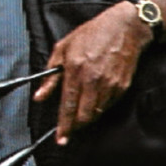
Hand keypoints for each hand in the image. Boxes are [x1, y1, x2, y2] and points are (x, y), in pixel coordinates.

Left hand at [43, 4, 149, 140]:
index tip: (61, 138)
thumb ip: (51, 75)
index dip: (64, 125)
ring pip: (97, 113)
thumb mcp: (63, 49)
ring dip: (88, 117)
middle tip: (69, 129)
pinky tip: (95, 99)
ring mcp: (110, 84)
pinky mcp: (122, 86)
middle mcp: (94, 80)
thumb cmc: (93, 34)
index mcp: (76, 70)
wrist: (125, 28)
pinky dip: (101, 107)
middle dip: (76, 126)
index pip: (67, 105)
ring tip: (81, 112)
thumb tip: (40, 96)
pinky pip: (109, 105)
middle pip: (84, 115)